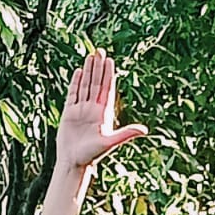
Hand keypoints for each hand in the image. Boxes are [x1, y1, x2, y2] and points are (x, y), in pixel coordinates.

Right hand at [56, 50, 144, 171]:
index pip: (107, 89)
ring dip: (88, 71)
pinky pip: (73, 94)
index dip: (109, 75)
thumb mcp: (111, 142)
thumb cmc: (92, 155)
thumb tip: (145, 130)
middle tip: (100, 51)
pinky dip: (76, 82)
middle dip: (99, 68)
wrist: (74, 163)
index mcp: (104, 113)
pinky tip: (79, 71)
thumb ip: (126, 134)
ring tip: (90, 56)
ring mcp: (81, 110)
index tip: (110, 61)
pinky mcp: (70, 113)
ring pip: (86, 86)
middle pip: (97, 84)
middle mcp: (93, 109)